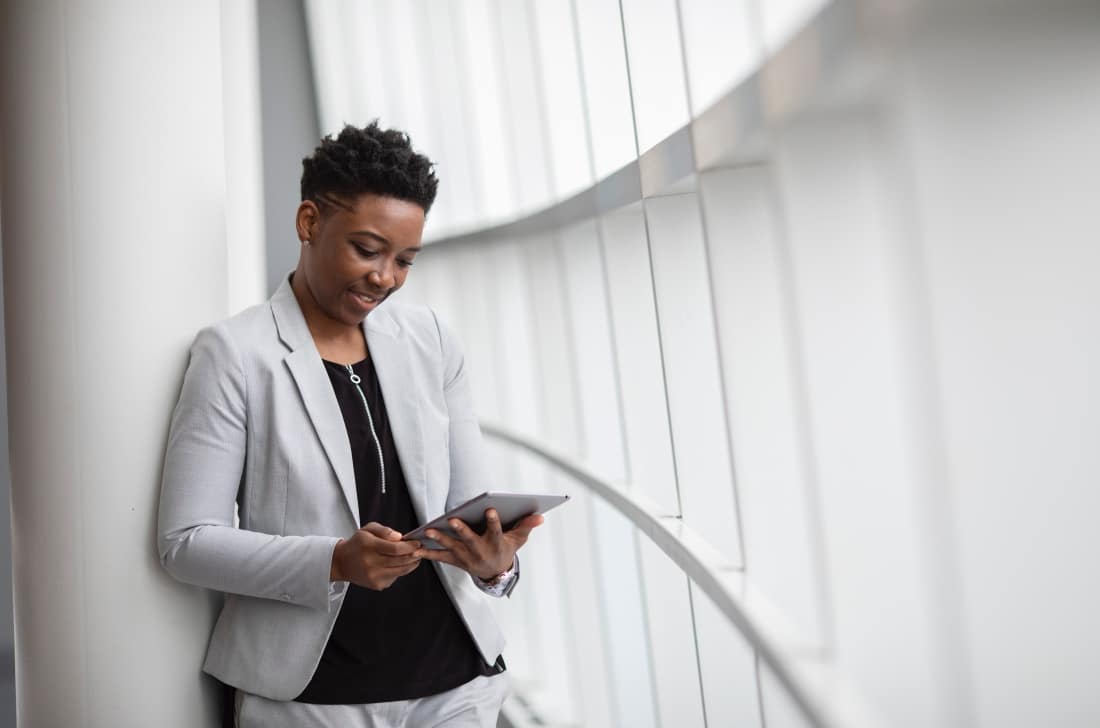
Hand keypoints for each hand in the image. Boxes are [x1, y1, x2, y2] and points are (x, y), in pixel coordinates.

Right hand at [330, 522, 421, 590]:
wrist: (341, 563)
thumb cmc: (357, 544)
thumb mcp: (368, 529)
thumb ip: (385, 531)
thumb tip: (399, 537)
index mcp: (369, 547)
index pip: (395, 549)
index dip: (409, 546)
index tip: (417, 543)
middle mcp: (371, 563)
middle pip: (400, 561)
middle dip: (414, 555)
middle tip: (420, 550)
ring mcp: (374, 576)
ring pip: (401, 570)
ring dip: (412, 564)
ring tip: (415, 557)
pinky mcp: (377, 585)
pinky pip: (395, 577)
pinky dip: (401, 570)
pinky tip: (399, 564)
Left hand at [416, 508, 543, 579]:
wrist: (495, 574)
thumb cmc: (505, 549)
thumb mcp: (518, 539)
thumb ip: (526, 526)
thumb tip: (540, 516)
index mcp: (496, 543)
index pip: (496, 531)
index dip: (494, 521)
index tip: (491, 510)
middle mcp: (480, 551)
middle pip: (470, 539)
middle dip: (461, 530)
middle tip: (452, 519)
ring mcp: (466, 557)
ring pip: (452, 547)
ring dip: (440, 539)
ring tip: (428, 531)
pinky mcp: (455, 561)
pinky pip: (440, 557)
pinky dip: (427, 553)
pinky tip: (415, 549)